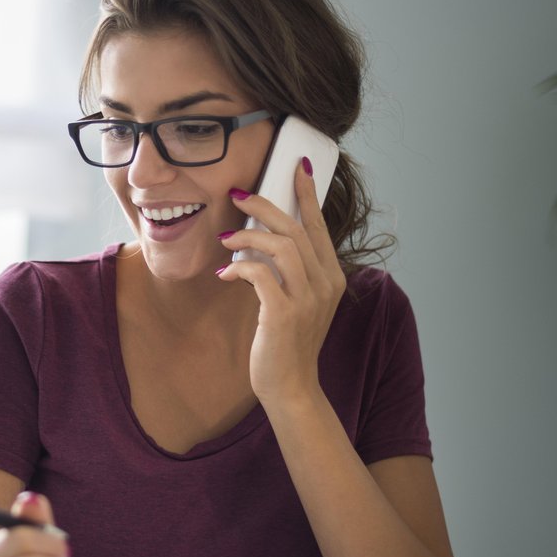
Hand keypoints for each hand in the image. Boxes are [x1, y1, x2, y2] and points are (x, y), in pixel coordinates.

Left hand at [216, 158, 345, 404]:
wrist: (291, 387)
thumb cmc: (287, 344)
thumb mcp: (296, 303)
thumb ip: (287, 274)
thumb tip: (260, 243)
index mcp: (331, 277)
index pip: (319, 227)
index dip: (307, 195)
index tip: (297, 168)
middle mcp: (325, 284)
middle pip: (296, 229)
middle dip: (265, 206)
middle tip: (238, 195)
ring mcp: (308, 299)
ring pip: (281, 246)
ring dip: (248, 236)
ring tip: (225, 238)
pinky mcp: (284, 313)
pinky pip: (259, 274)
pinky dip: (239, 267)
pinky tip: (225, 273)